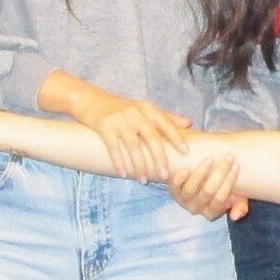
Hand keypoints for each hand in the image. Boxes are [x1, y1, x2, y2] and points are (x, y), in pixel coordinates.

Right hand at [68, 84, 191, 180]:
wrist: (90, 99)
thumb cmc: (121, 107)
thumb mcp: (144, 108)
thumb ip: (166, 117)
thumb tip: (190, 124)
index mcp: (148, 109)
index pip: (166, 124)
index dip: (176, 137)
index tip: (186, 152)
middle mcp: (136, 113)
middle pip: (151, 138)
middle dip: (159, 158)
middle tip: (165, 175)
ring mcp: (119, 119)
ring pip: (133, 145)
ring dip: (139, 165)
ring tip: (144, 181)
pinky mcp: (104, 125)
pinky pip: (113, 146)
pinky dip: (119, 161)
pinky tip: (123, 174)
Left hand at [167, 151, 246, 219]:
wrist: (204, 176)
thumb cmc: (221, 185)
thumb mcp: (235, 197)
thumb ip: (240, 206)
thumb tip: (235, 216)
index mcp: (212, 212)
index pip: (221, 199)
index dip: (229, 182)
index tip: (236, 166)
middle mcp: (197, 209)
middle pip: (208, 192)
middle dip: (220, 173)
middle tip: (228, 157)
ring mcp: (183, 201)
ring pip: (190, 190)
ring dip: (200, 174)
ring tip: (209, 159)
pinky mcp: (173, 192)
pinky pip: (173, 187)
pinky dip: (179, 179)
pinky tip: (186, 169)